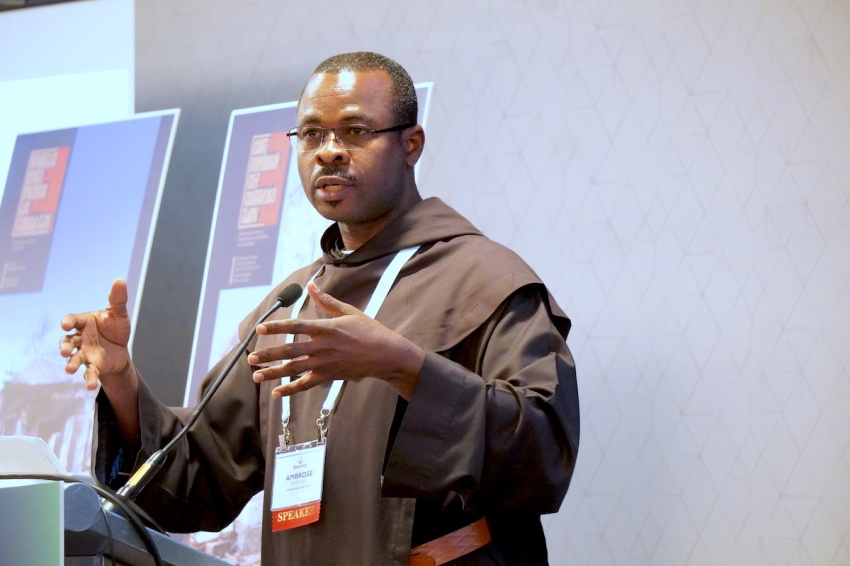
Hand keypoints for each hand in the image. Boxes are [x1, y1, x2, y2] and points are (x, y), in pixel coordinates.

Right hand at [60, 279, 132, 390]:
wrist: (120, 349)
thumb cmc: (115, 328)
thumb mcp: (119, 313)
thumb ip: (117, 299)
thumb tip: (120, 280)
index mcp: (85, 322)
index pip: (73, 320)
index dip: (68, 322)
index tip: (66, 325)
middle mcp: (80, 338)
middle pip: (68, 342)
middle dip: (64, 346)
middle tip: (64, 350)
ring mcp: (84, 353)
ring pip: (74, 359)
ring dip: (71, 364)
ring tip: (69, 370)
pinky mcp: (93, 366)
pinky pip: (89, 373)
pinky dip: (89, 380)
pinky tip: (90, 387)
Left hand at [248, 282, 424, 399]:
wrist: (385, 354)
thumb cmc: (368, 330)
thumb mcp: (348, 311)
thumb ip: (326, 301)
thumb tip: (311, 285)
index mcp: (326, 328)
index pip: (295, 326)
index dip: (276, 327)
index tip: (259, 329)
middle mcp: (322, 346)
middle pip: (289, 350)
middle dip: (268, 354)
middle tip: (250, 357)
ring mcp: (324, 363)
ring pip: (293, 369)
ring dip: (273, 373)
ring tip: (256, 375)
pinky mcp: (328, 376)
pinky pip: (306, 384)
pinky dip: (290, 389)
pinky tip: (276, 393)